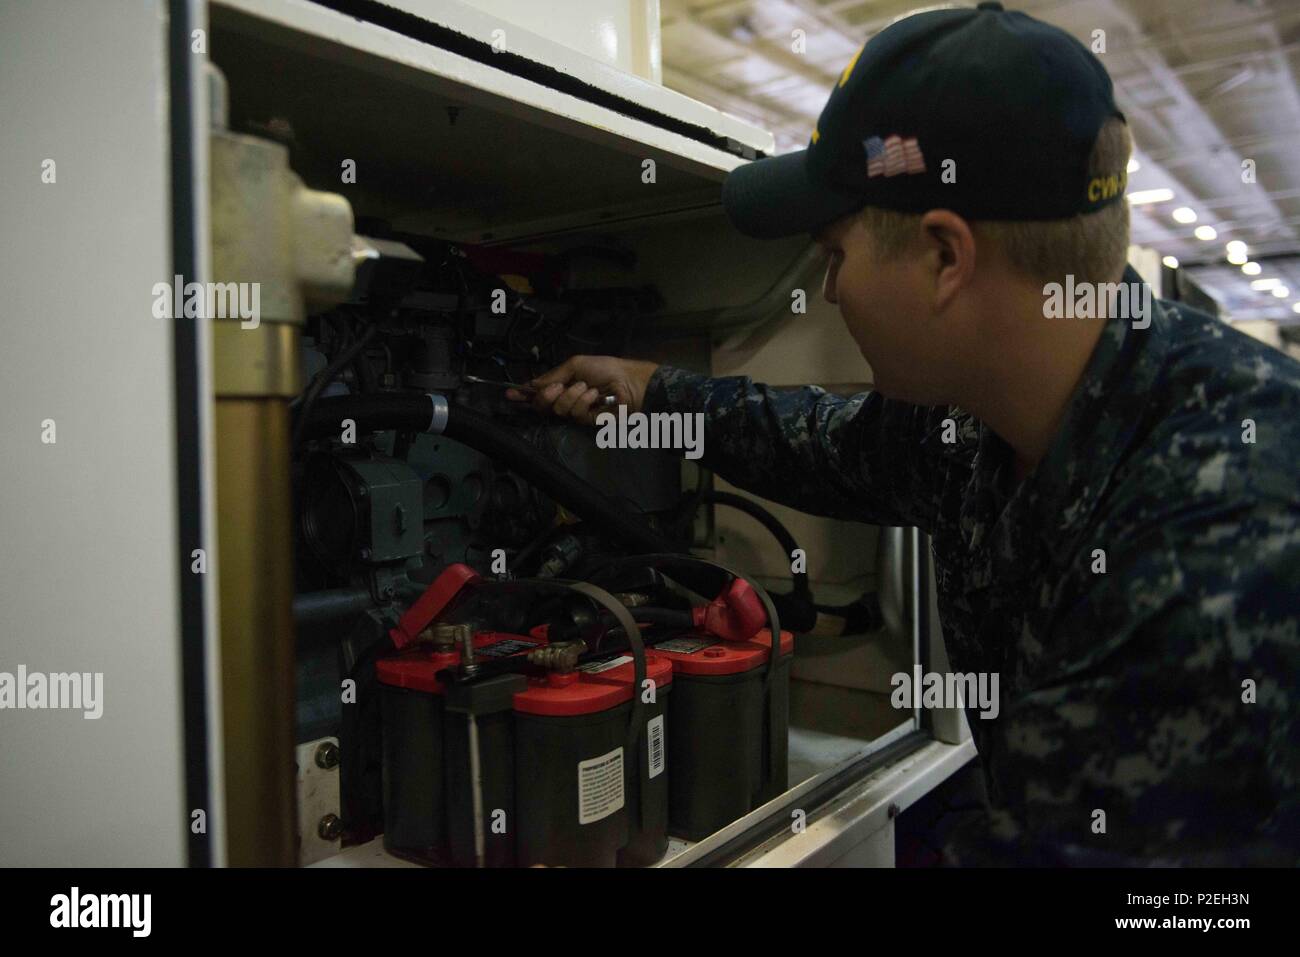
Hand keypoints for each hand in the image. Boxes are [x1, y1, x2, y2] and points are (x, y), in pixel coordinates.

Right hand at [507, 355, 658, 425]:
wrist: (628, 381)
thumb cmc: (605, 369)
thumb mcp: (575, 365)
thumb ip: (552, 376)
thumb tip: (532, 384)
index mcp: (561, 385)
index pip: (538, 393)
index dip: (523, 395)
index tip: (509, 395)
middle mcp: (566, 400)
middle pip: (543, 406)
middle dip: (547, 396)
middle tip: (559, 387)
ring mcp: (576, 412)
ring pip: (559, 410)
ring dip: (573, 396)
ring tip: (588, 388)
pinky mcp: (588, 422)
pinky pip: (576, 414)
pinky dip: (585, 402)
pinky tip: (595, 397)